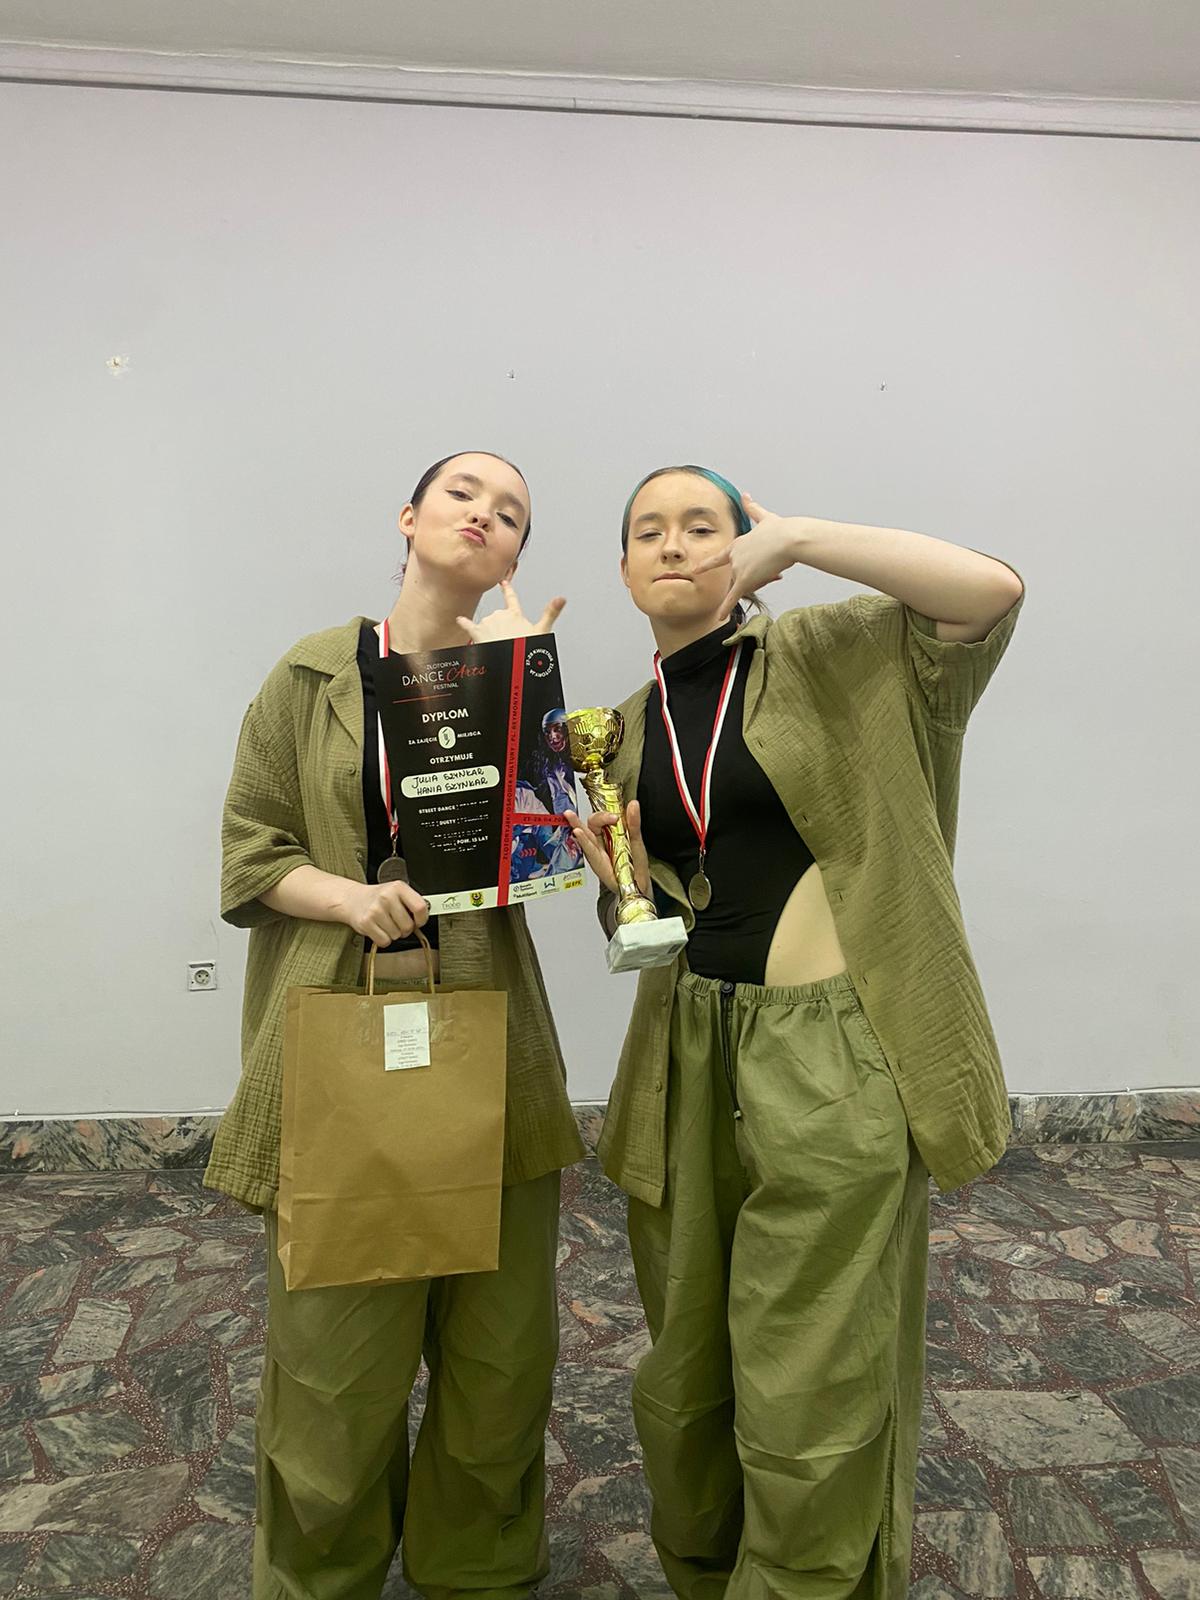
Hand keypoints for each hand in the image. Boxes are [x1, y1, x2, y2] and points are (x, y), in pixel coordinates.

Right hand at [341, 880, 428, 944]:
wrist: (353, 899)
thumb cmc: (378, 897)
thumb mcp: (397, 892)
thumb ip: (412, 902)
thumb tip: (426, 917)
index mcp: (398, 887)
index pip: (420, 907)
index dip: (422, 919)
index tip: (418, 921)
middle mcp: (386, 897)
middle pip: (408, 926)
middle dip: (405, 928)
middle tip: (397, 921)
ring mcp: (375, 910)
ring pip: (397, 935)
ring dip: (393, 933)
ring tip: (385, 922)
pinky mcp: (366, 923)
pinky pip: (384, 941)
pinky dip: (383, 939)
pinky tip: (378, 928)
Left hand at [456, 579, 565, 643]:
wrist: (510, 660)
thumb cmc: (524, 647)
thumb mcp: (541, 631)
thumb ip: (550, 613)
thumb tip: (562, 598)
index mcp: (515, 614)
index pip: (512, 599)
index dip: (508, 590)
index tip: (503, 582)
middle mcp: (500, 615)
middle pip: (500, 615)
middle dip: (503, 625)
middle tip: (510, 639)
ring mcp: (488, 623)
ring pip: (487, 622)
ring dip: (491, 630)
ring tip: (499, 642)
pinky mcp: (477, 633)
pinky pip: (468, 625)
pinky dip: (464, 622)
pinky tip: (460, 620)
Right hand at [563, 803, 650, 898]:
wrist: (637, 882)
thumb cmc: (635, 862)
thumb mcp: (636, 840)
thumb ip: (633, 822)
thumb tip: (633, 804)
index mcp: (612, 829)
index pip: (605, 815)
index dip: (608, 814)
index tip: (616, 817)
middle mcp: (601, 837)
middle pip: (593, 822)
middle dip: (599, 818)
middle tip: (609, 818)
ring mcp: (596, 848)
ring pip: (584, 833)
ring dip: (576, 823)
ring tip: (570, 815)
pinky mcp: (594, 859)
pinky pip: (587, 848)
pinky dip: (582, 840)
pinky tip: (577, 832)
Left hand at [692, 494, 794, 613]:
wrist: (788, 538)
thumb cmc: (781, 529)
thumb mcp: (764, 518)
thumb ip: (752, 509)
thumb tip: (745, 495)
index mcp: (737, 544)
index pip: (721, 558)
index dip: (708, 565)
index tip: (696, 570)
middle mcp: (734, 556)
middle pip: (739, 575)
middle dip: (755, 575)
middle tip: (771, 565)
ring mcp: (738, 568)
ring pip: (745, 584)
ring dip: (760, 581)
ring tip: (774, 568)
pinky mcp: (744, 579)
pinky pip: (733, 596)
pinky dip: (725, 608)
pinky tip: (719, 618)